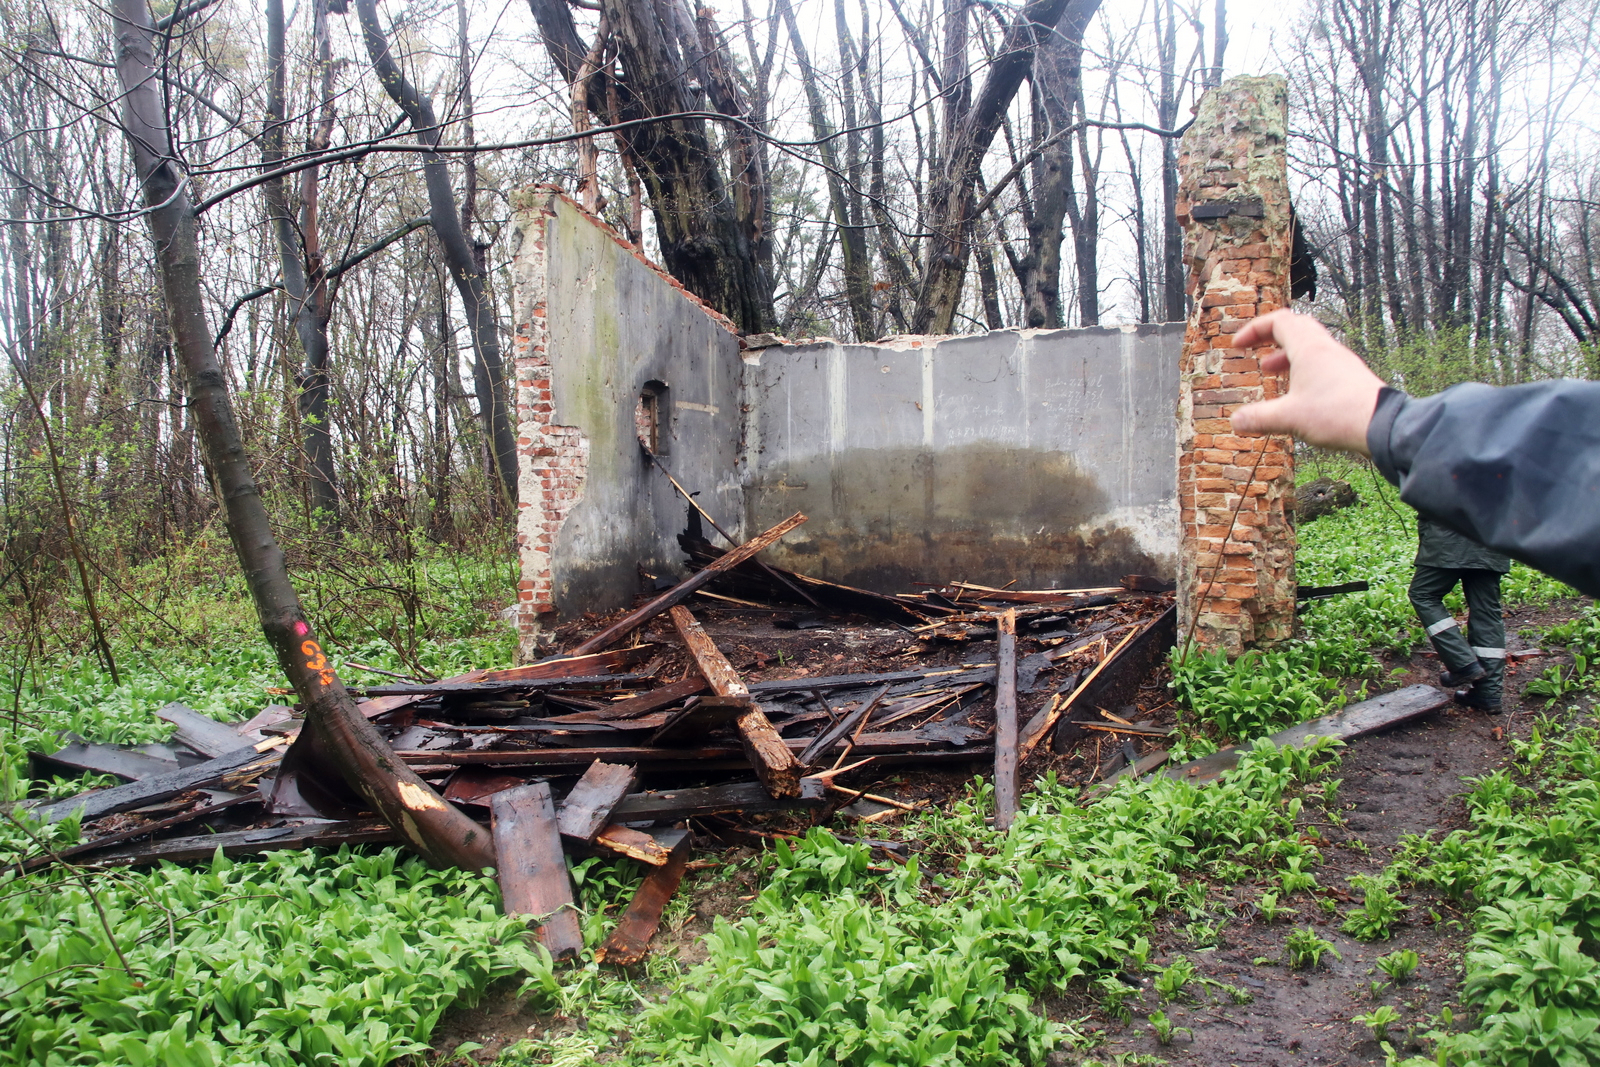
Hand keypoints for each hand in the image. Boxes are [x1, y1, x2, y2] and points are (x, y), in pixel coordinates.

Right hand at [1229, 310, 1386, 455]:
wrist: (1381, 425)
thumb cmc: (1336, 414)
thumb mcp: (1288, 418)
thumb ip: (1259, 418)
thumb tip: (1236, 421)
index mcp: (1308, 348)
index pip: (1278, 321)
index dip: (1255, 329)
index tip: (1238, 345)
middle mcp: (1326, 349)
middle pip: (1296, 328)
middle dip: (1271, 337)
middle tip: (1256, 349)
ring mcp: (1341, 362)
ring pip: (1310, 346)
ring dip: (1287, 355)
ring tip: (1270, 371)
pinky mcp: (1350, 377)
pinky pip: (1322, 363)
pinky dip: (1303, 370)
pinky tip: (1298, 392)